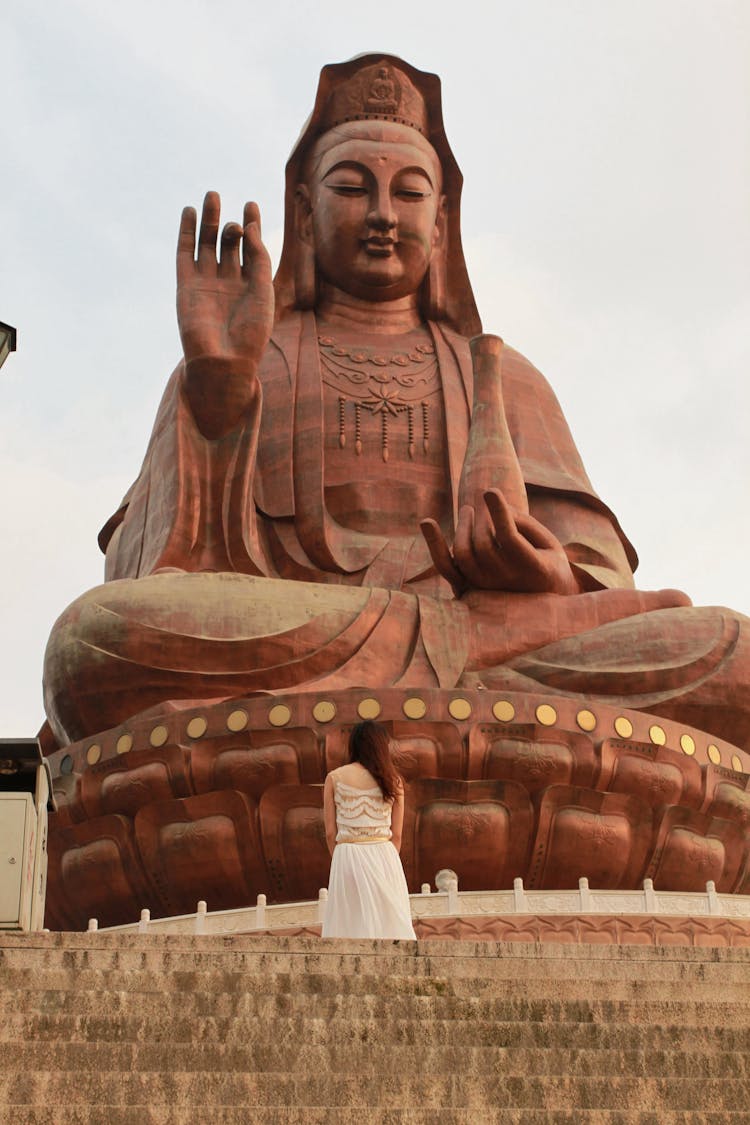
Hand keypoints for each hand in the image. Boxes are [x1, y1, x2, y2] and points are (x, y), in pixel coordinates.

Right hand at [177, 192, 273, 434]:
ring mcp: (206, 283)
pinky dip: (186, 233)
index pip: (250, 248)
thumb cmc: (250, 332)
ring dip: (209, 221)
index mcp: (250, 285)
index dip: (252, 226)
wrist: (225, 360)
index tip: (252, 204)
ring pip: (206, 245)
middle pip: (227, 244)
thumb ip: (258, 257)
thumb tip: (249, 224)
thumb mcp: (263, 290)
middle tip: (228, 200)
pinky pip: (185, 254)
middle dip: (228, 222)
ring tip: (212, 195)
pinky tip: (189, 212)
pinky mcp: (187, 285)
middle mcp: (228, 282)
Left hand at [421, 488, 578, 596]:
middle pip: (483, 542)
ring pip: (463, 552)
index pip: (510, 538)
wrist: (541, 603)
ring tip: (469, 511)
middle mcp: (506, 582)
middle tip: (484, 503)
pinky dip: (434, 545)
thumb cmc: (547, 562)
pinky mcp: (469, 587)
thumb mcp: (548, 542)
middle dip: (482, 517)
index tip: (490, 491)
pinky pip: (446, 567)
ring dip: (462, 525)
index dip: (499, 513)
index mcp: (533, 569)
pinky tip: (426, 522)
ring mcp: (485, 587)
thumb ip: (524, 523)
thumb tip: (494, 508)